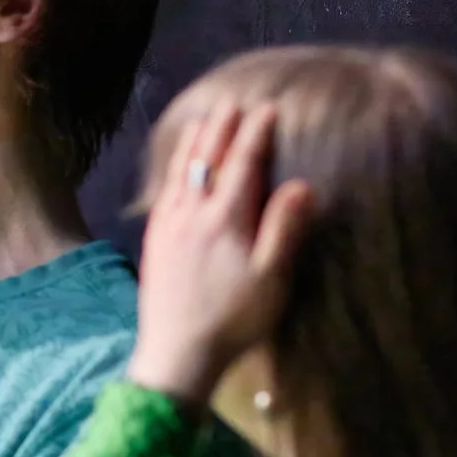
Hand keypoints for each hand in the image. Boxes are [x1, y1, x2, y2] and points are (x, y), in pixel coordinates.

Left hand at [124, 102, 313, 408]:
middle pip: (208, 160)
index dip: (256, 135)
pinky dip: (174, 169)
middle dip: (222, 129)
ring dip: (196, 143)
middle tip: (234, 103)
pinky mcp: (154, 241)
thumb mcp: (270, 278)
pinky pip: (164, 191)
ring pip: (182, 172)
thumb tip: (301, 183)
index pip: (242, 165)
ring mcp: (168, 226)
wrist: (175, 353)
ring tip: (204, 121)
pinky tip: (176, 168)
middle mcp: (192, 213)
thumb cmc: (232, 319)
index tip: (268, 109)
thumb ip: (283, 228)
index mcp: (225, 219)